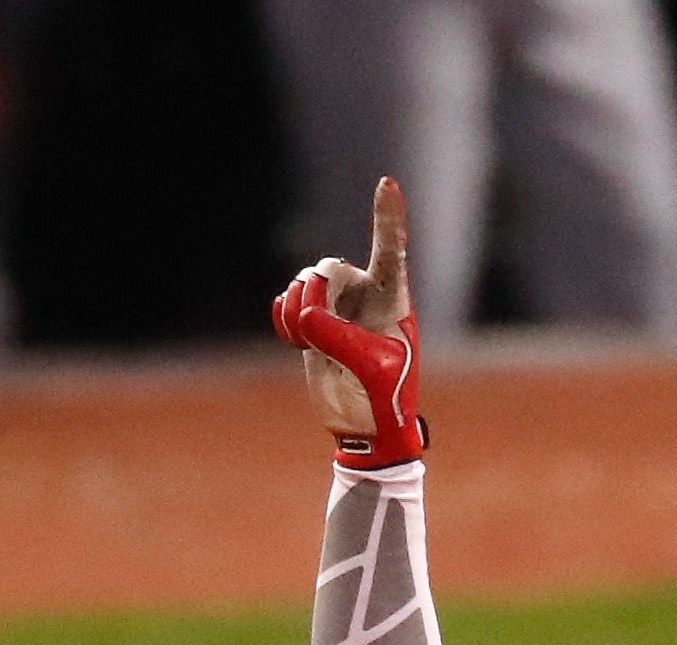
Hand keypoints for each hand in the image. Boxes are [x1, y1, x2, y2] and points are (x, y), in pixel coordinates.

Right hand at [271, 179, 426, 469]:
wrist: (365, 429)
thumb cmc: (382, 399)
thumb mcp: (368, 367)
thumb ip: (336, 335)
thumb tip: (304, 314)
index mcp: (392, 300)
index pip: (391, 250)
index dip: (388, 217)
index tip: (387, 183)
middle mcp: (364, 297)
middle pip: (330, 268)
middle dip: (315, 295)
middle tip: (316, 330)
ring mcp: (336, 309)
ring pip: (305, 283)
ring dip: (298, 309)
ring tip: (307, 342)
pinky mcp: (312, 324)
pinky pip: (287, 302)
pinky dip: (284, 318)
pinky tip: (295, 342)